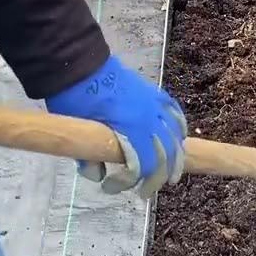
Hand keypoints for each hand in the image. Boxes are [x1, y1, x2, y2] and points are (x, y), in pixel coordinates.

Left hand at [45, 56, 186, 198]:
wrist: (79, 65)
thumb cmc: (75, 99)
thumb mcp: (77, 131)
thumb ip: (89, 156)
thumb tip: (98, 175)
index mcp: (131, 129)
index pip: (143, 165)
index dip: (132, 181)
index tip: (112, 186)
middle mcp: (149, 118)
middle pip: (165, 154)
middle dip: (159, 176)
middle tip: (147, 190)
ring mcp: (153, 104)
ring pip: (175, 135)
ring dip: (176, 155)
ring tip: (173, 170)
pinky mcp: (153, 93)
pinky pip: (174, 112)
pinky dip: (179, 127)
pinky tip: (179, 137)